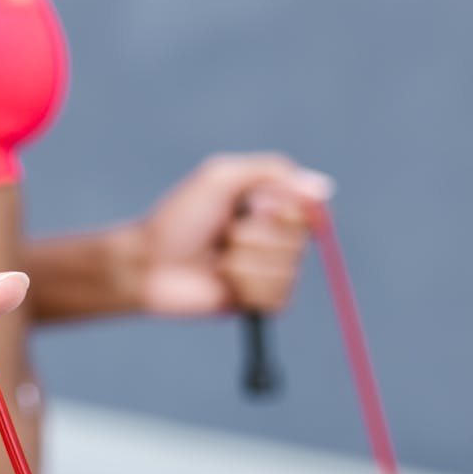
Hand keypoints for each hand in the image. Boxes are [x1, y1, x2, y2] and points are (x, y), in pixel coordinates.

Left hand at [127, 154, 333, 315]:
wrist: (149, 263)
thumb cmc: (179, 218)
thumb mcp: (220, 178)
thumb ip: (271, 171)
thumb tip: (323, 188)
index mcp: (273, 205)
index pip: (311, 209)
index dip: (283, 210)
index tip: (251, 206)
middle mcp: (278, 238)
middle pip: (299, 240)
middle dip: (254, 235)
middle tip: (223, 233)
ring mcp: (270, 271)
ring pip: (287, 270)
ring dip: (244, 262)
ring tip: (217, 259)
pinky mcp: (259, 302)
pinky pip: (277, 297)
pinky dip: (245, 286)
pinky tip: (222, 281)